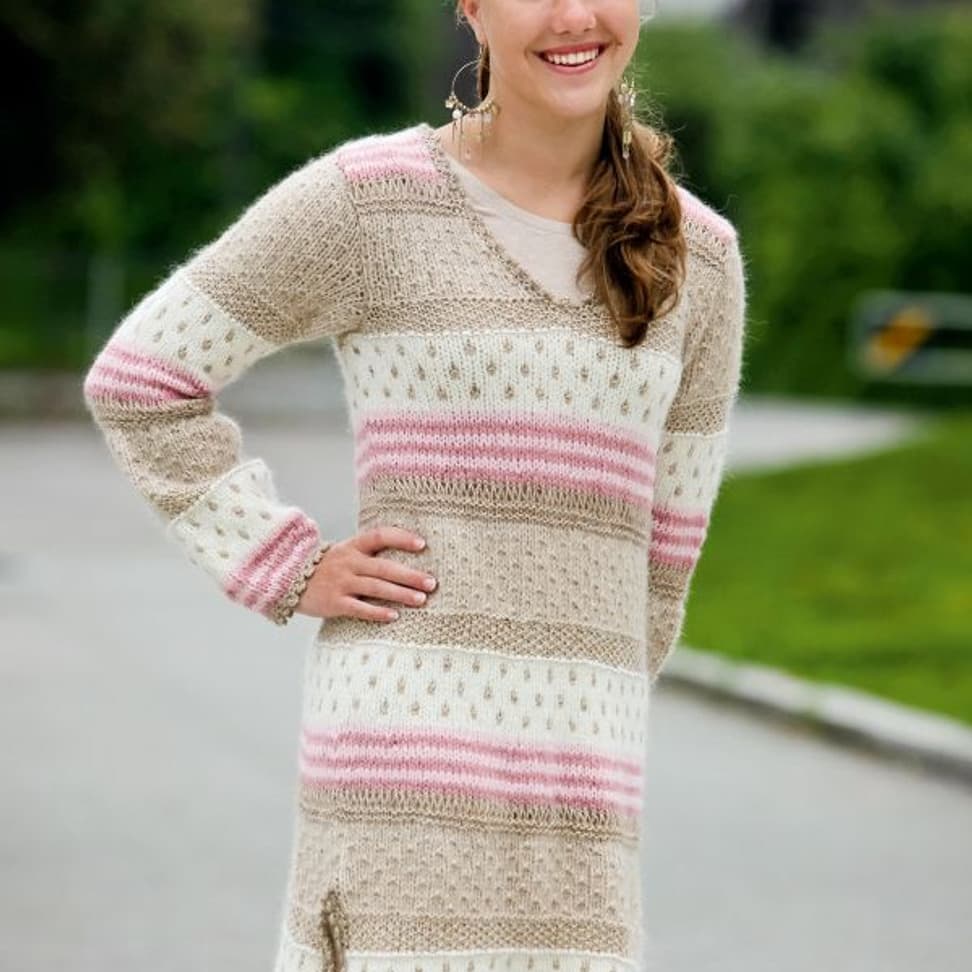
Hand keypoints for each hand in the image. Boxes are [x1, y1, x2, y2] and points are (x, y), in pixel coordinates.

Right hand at [295, 526, 436, 621]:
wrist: (290, 580)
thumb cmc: (328, 568)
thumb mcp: (346, 553)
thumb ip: (370, 554)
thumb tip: (408, 558)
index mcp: (353, 546)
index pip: (380, 536)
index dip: (401, 538)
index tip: (422, 545)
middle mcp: (348, 562)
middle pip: (384, 567)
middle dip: (410, 576)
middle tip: (432, 583)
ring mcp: (341, 582)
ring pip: (376, 588)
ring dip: (400, 594)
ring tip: (421, 600)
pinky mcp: (334, 602)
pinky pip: (359, 608)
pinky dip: (377, 612)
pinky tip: (394, 616)